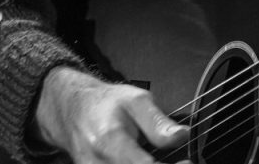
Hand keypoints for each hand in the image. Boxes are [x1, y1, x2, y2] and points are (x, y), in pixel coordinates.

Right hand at [34, 66, 189, 163]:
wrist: (72, 111)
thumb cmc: (106, 104)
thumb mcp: (136, 100)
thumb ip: (158, 122)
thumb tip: (182, 136)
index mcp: (110, 140)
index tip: (186, 162)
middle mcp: (98, 163)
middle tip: (182, 163)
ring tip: (165, 161)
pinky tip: (151, 163)